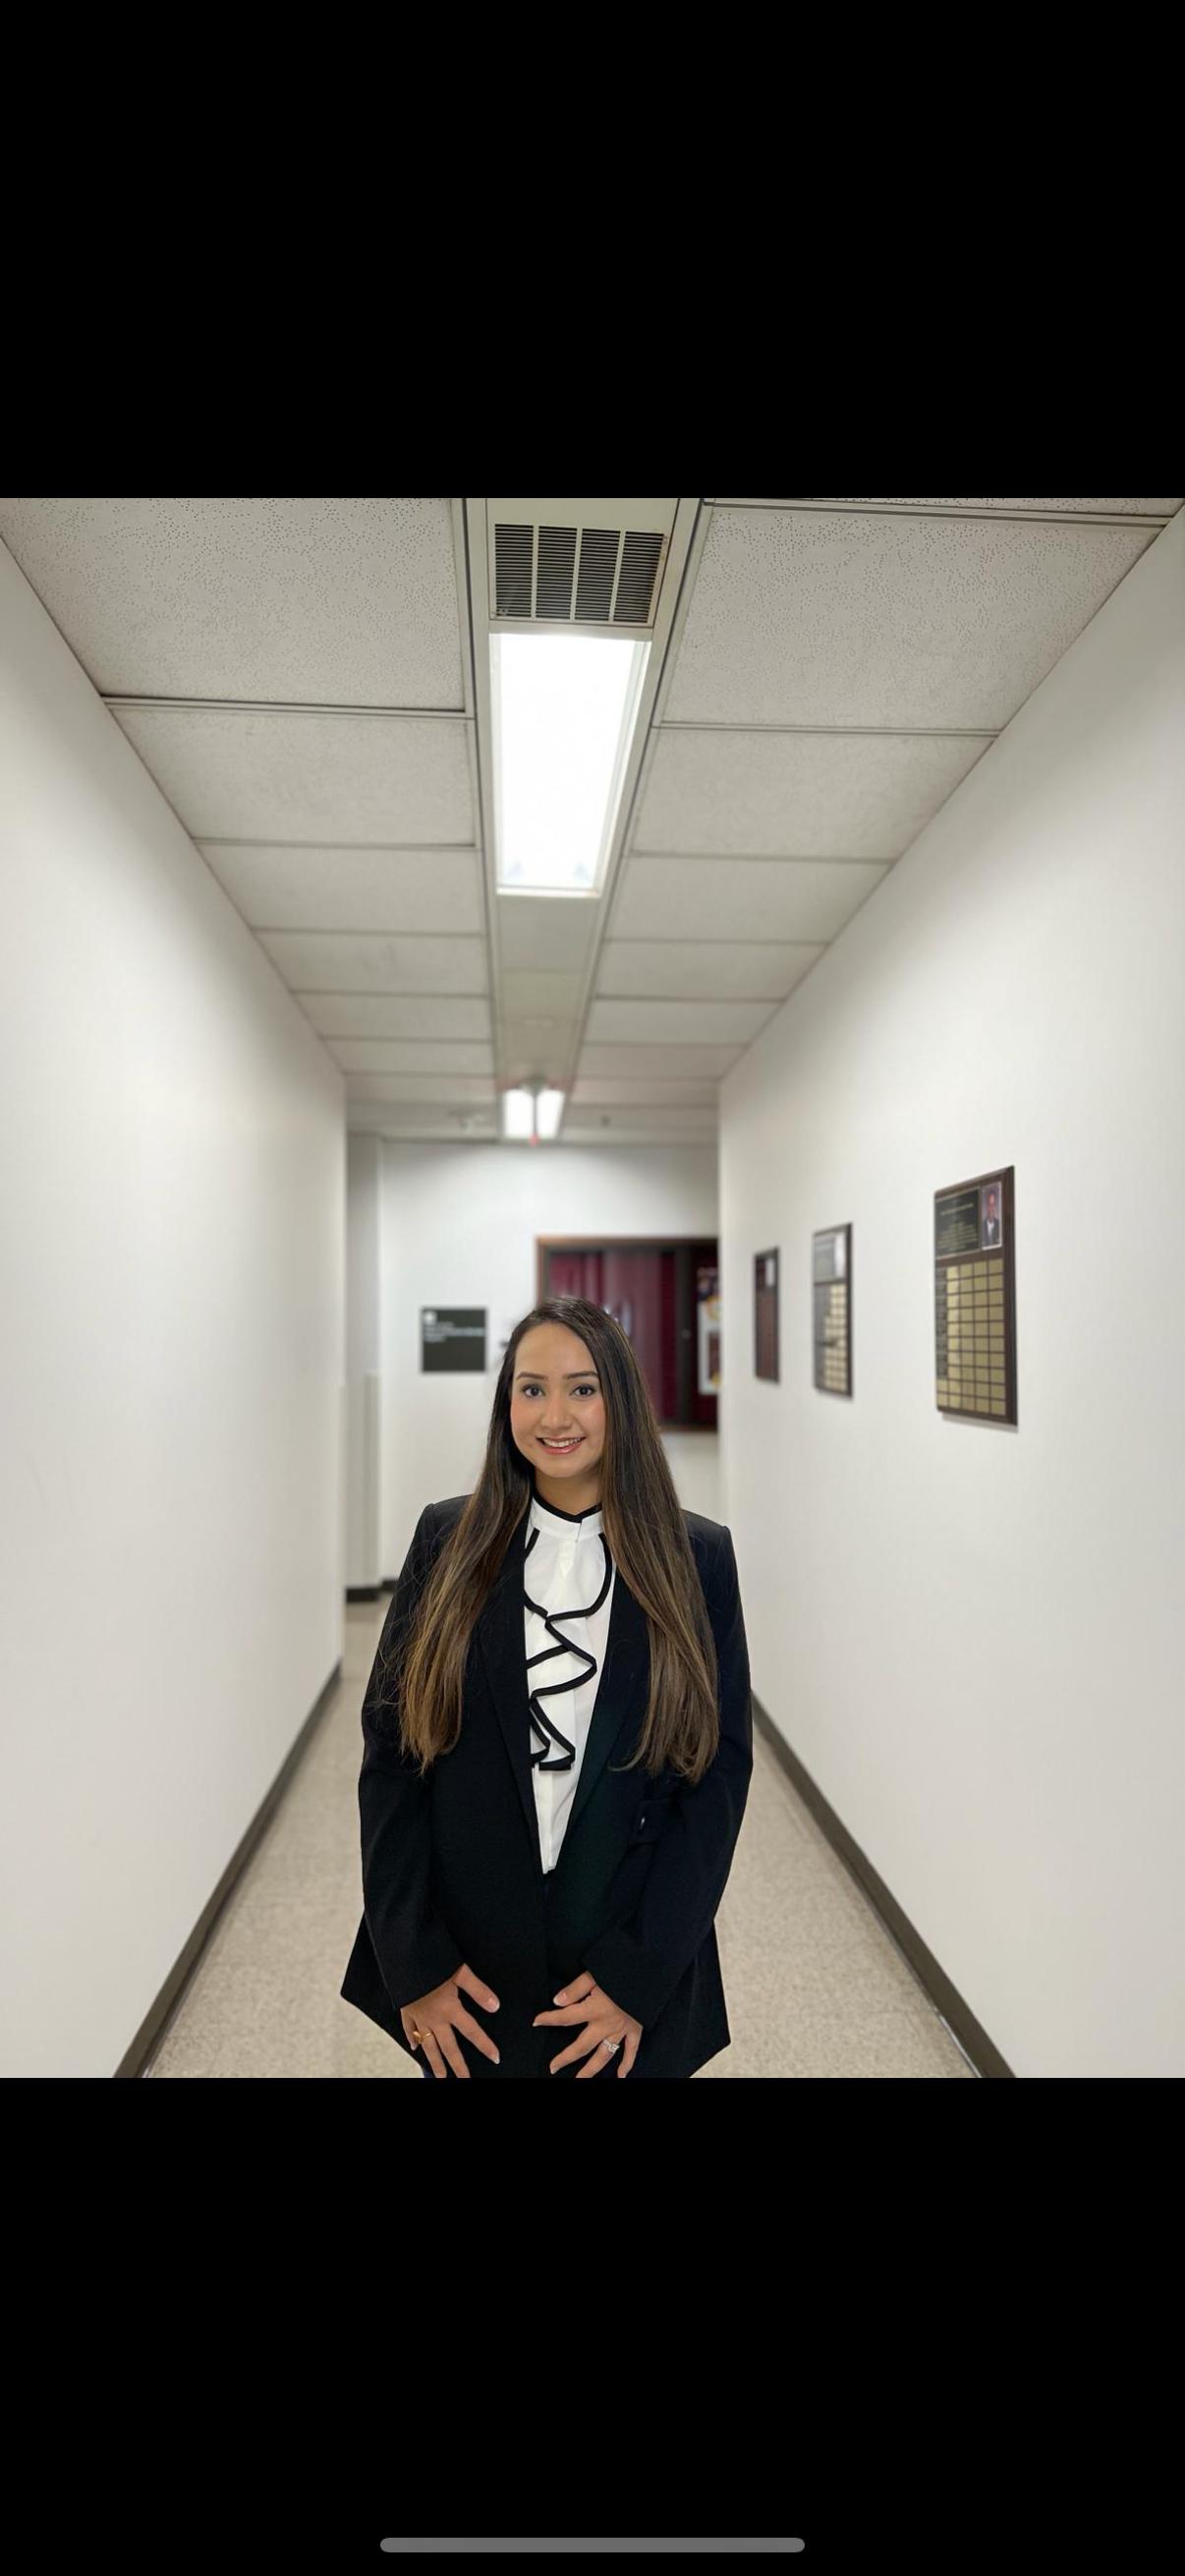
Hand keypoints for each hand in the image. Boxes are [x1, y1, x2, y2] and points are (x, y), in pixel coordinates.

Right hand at [401, 1962, 500, 2077]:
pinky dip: (413, 2040)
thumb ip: (478, 1990)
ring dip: (435, 2063)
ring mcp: (419, 2017)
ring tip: (441, 2078)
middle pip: (449, 2047)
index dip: (485, 2045)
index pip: (472, 2032)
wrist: (402, 1957)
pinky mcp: (406, 2010)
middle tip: (465, 2081)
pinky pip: (409, 2031)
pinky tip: (415, 2049)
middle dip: (458, 2066)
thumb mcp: (459, 1972)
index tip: (495, 2058)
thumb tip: (496, 2006)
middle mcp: (434, 2018)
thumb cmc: (432, 1962)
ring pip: (428, 2045)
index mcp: (450, 2009)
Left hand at [532, 1973, 642, 2076]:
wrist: (649, 1972)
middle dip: (565, 2058)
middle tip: (553, 2068)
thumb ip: (575, 1988)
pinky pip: (631, 2051)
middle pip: (582, 2047)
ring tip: (579, 2080)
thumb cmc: (621, 1969)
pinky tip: (621, 2076)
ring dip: (590, 2070)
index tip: (536, 2022)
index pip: (566, 2017)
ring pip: (603, 2055)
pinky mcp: (636, 2030)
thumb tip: (557, 2001)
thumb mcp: (594, 1973)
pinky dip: (627, 2064)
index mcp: (594, 2009)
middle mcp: (606, 2024)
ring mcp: (621, 2029)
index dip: (549, 2019)